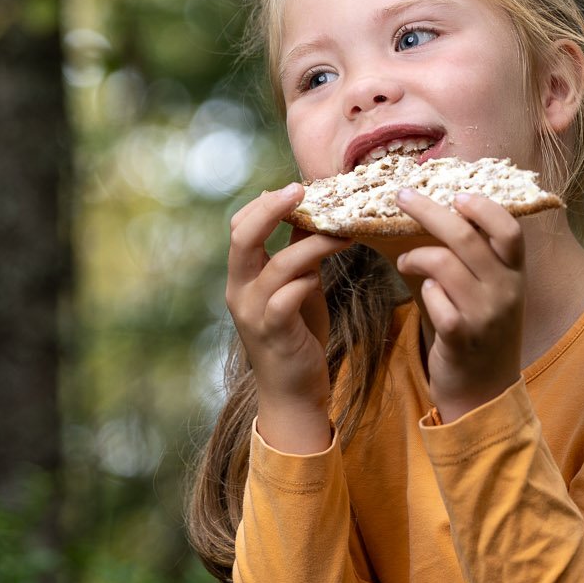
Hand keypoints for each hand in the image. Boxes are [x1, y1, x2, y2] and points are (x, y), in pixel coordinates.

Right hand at [225, 184, 353, 452]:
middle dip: (272, 208)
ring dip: (313, 243)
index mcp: (242, 277)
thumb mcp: (298, 287)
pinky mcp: (274, 332)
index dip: (264, 203)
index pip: (240, 226)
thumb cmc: (297, 336)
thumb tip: (315, 216)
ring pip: (277, 264)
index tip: (297, 189)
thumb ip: (299, 255)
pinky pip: (287, 296)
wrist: (293, 393)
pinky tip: (327, 273)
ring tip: (344, 232)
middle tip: (302, 190)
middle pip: (243, 236)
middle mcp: (239, 291)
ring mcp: (253, 312)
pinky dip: (308, 279)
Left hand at [393, 189, 525, 422]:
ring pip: (443, 263)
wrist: (485, 393)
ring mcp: (484, 315)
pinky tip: (423, 295)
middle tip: (401, 196)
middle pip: (466, 237)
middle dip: (429, 211)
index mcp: (515, 276)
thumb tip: (446, 212)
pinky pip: (433, 298)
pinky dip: (423, 291)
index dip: (483, 207)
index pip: (509, 229)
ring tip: (405, 261)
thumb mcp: (494, 294)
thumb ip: (480, 259)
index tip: (456, 194)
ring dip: (416, 256)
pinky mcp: (460, 337)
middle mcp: (505, 292)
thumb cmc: (483, 333)